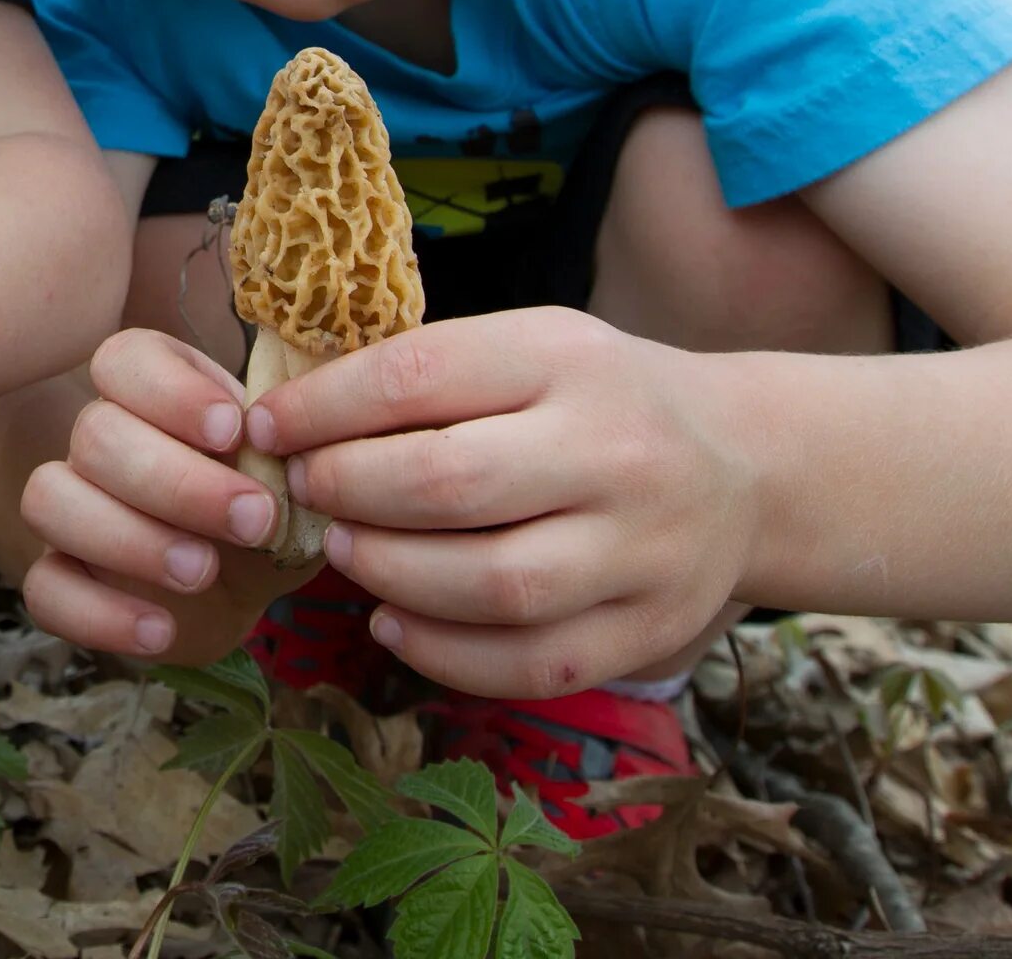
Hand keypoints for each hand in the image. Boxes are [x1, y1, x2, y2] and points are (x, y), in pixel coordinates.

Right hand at [18, 330, 317, 661]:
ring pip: (49, 499)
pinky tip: (161, 629)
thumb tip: (294, 448)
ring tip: (203, 571)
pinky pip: (43, 589)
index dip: (170, 391)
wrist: (244, 583)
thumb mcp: (288, 474)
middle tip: (252, 520)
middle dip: (176, 481)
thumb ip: (285, 456)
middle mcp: (99, 439)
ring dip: (130, 538)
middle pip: (95, 433)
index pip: (124, 359)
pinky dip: (99, 614)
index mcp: (152, 392)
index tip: (234, 430)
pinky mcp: (59, 578)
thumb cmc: (263, 506)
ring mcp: (70, 508)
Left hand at [250, 307, 756, 696]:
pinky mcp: (648, 628)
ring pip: (489, 584)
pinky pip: (530, 662)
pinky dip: (443, 653)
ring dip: (388, 574)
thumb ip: (430, 375)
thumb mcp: (532, 348)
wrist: (746, 466)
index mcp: (568, 359)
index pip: (420, 377)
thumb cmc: (598, 401)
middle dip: (349, 492)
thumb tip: (290, 416)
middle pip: (448, 485)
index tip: (266, 426)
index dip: (323, 408)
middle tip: (306, 492)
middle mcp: (613, 452)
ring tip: (344, 550)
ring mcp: (640, 549)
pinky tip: (392, 621)